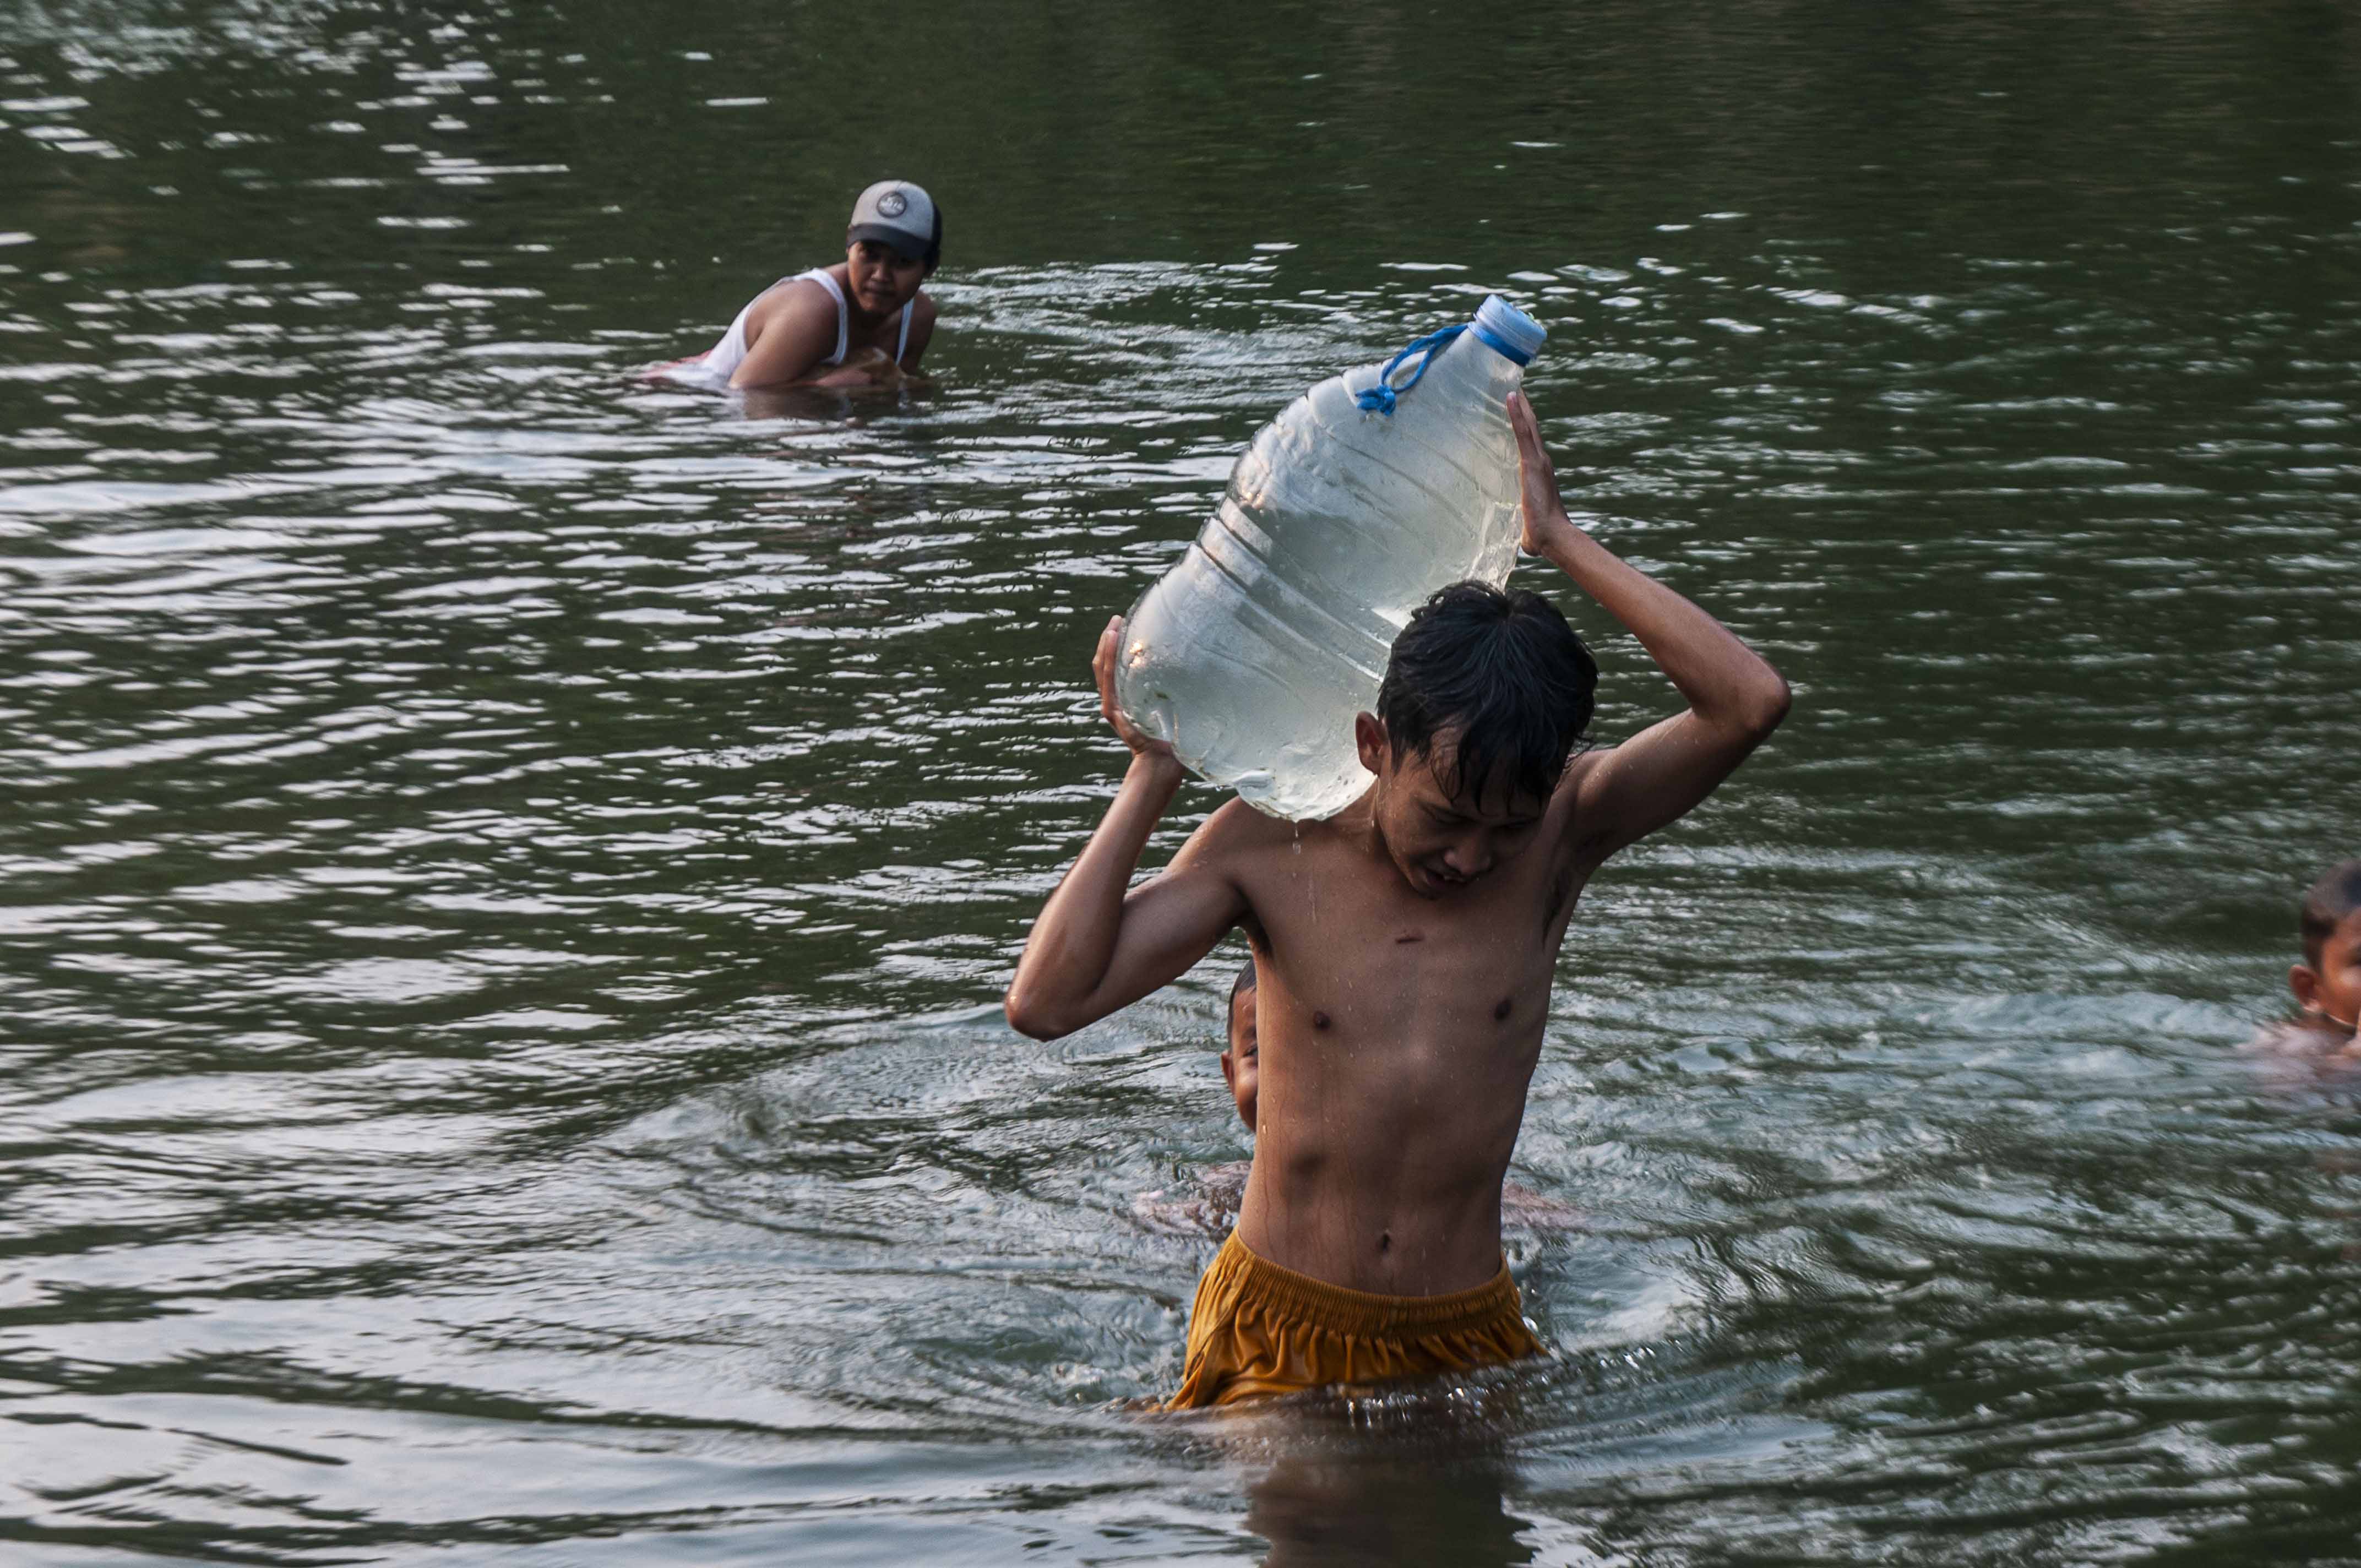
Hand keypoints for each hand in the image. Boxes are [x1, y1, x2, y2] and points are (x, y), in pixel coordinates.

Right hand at [1094, 616, 1178, 767]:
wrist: (1162, 762)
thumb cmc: (1174, 738)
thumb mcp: (1174, 707)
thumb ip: (1175, 691)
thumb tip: (1199, 667)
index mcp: (1126, 700)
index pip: (1114, 668)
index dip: (1116, 647)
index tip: (1125, 626)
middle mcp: (1115, 701)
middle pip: (1104, 664)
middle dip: (1109, 639)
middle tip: (1118, 618)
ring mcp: (1112, 705)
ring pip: (1103, 668)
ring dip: (1106, 643)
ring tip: (1114, 623)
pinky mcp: (1113, 709)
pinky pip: (1108, 678)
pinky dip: (1108, 656)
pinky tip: (1113, 637)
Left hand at [1509, 390, 1584, 557]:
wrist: (1552, 537)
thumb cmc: (1540, 536)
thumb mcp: (1525, 525)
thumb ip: (1522, 527)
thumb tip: (1523, 543)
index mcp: (1538, 473)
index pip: (1530, 444)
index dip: (1525, 426)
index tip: (1518, 409)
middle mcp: (1541, 462)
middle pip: (1531, 429)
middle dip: (1523, 409)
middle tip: (1514, 389)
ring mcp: (1538, 460)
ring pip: (1528, 425)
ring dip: (1520, 405)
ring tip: (1511, 386)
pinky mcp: (1532, 462)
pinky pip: (1523, 432)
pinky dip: (1517, 413)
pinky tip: (1510, 395)